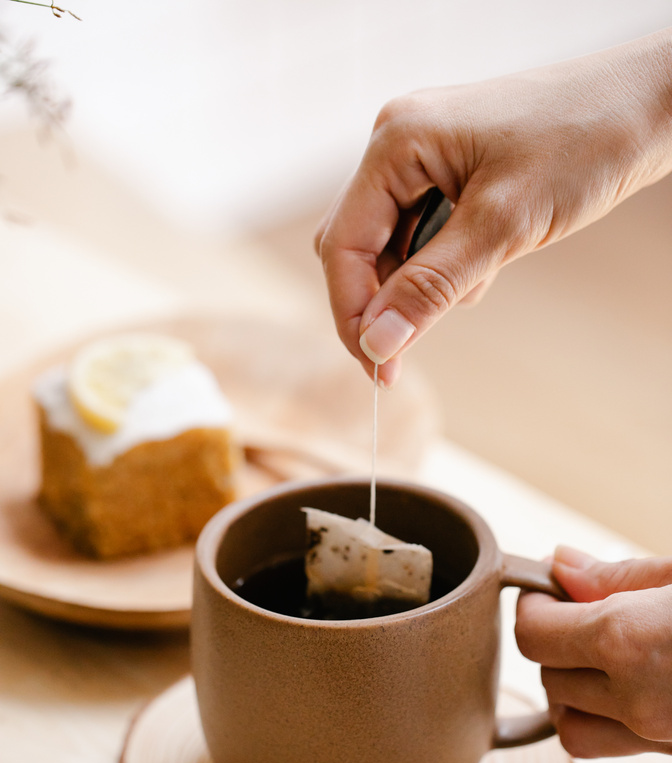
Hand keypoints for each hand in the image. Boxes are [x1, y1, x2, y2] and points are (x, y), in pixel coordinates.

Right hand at [315, 29, 671, 386]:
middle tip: (406, 352)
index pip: (343, 245)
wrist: (650, 105)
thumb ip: (432, 287)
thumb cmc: (585, 142)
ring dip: (420, 283)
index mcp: (396, 143)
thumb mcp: (503, 226)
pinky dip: (445, 265)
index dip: (353, 314)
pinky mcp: (450, 173)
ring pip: (391, 247)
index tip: (379, 368)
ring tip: (483, 275)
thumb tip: (377, 343)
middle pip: (357, 247)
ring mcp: (424, 158)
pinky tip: (488, 260)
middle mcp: (399, 146)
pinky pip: (423, 235)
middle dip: (383, 301)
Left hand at [515, 546, 671, 757]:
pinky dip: (597, 719)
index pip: (532, 633)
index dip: (536, 603)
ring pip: (566, 721)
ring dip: (571, 686)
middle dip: (557, 640)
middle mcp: (635, 700)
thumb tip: (561, 566)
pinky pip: (603, 746)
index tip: (553, 586)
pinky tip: (624, 686)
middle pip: (547, 675)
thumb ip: (620, 576)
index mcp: (629, 642)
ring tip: (605, 652)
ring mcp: (655, 737)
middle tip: (588, 611)